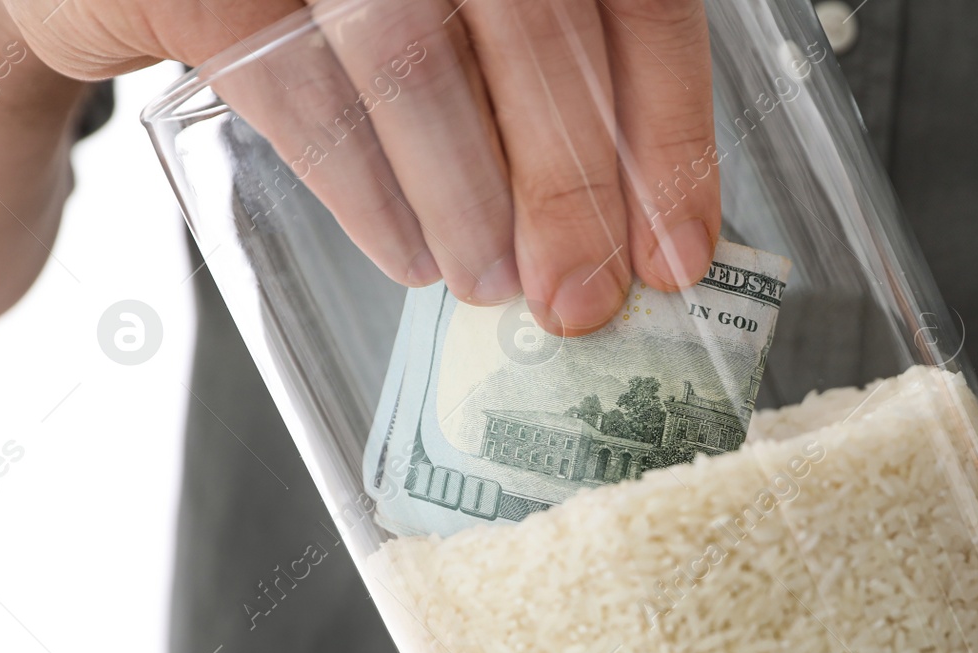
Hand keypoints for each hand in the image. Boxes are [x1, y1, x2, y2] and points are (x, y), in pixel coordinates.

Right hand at [0, 0, 719, 331]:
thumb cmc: (333, 1)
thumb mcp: (463, 13)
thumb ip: (540, 77)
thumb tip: (631, 220)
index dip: (667, 130)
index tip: (677, 250)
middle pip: (537, 24)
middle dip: (570, 185)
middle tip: (581, 298)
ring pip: (415, 57)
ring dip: (469, 198)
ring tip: (492, 283)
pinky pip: (301, 90)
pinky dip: (365, 190)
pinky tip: (408, 251)